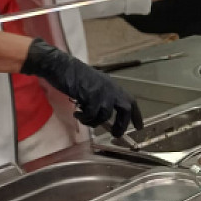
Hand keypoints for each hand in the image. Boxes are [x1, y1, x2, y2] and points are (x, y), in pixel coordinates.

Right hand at [21, 38, 142, 138]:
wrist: (61, 66)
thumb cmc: (75, 76)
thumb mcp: (95, 86)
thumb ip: (103, 98)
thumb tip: (107, 118)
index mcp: (114, 86)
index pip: (131, 102)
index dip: (136, 116)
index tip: (139, 127)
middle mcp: (111, 88)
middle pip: (125, 110)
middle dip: (121, 125)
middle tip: (114, 134)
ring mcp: (102, 92)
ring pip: (105, 115)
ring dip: (94, 122)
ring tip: (84, 118)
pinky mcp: (90, 95)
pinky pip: (91, 114)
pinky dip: (84, 118)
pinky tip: (77, 114)